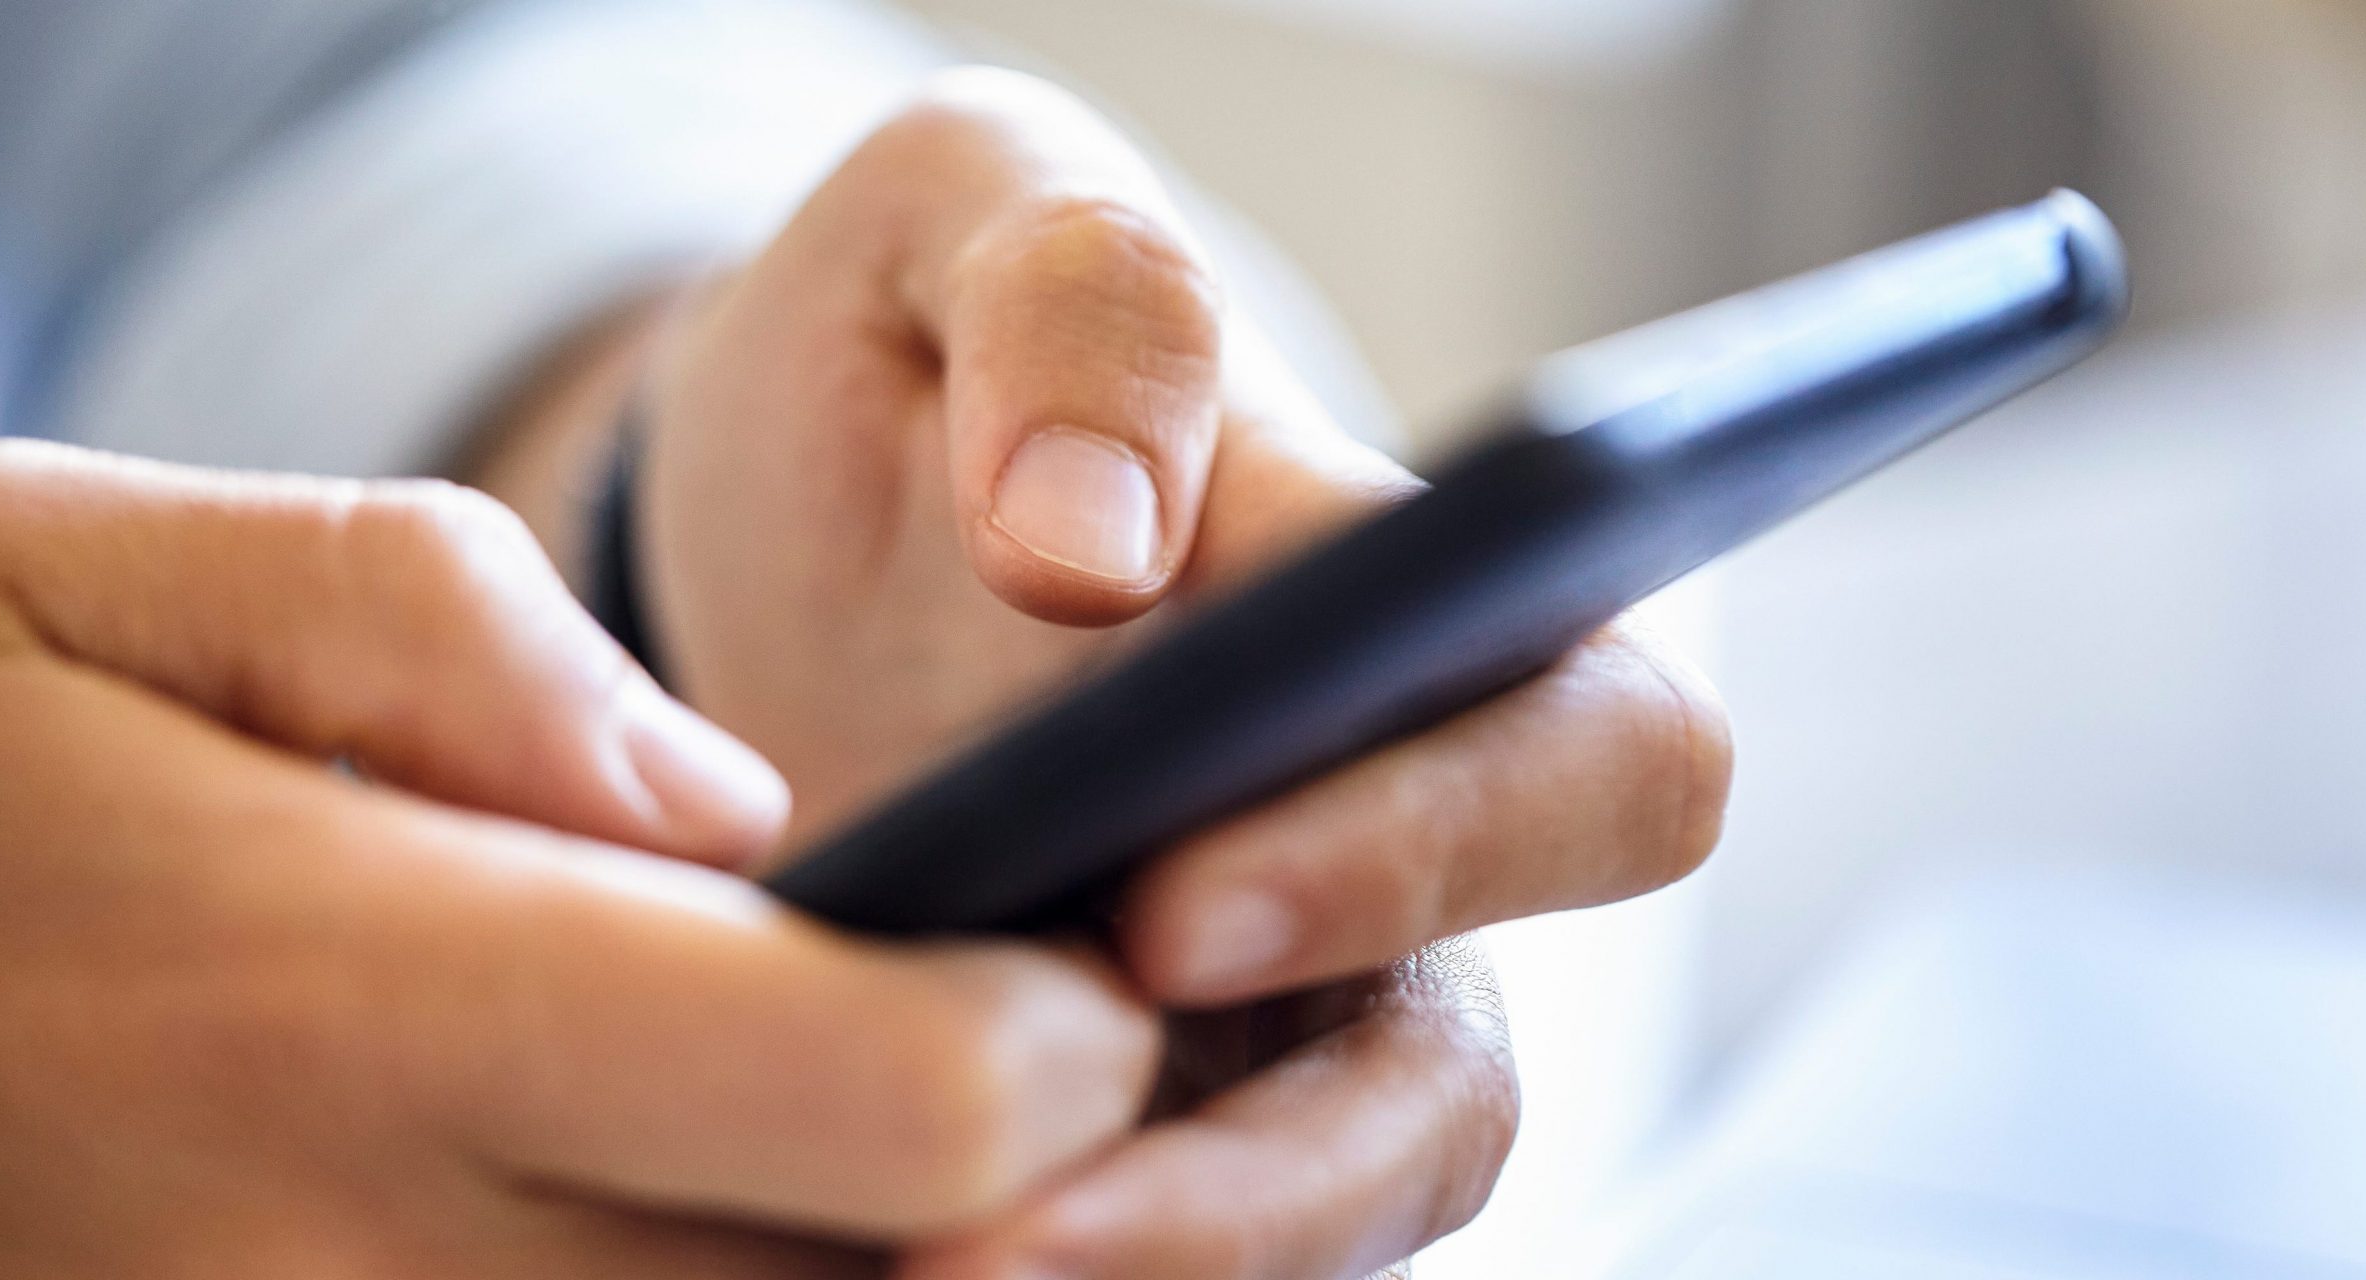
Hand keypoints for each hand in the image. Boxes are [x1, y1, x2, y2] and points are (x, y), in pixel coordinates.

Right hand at [0, 442, 1160, 1276]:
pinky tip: (710, 1220)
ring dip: (891, 1271)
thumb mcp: (71, 569)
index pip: (917, 1106)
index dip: (1070, 1038)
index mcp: (367, 1006)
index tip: (1068, 957)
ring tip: (841, 1136)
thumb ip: (435, 630)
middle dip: (1029, 1189)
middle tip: (984, 1057)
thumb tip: (737, 811)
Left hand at [631, 69, 1734, 1278]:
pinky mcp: (1141, 1110)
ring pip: (1327, 1202)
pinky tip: (885, 1260)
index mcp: (1422, 607)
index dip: (1431, 848)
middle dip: (1284, 1159)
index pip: (1582, 748)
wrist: (783, 525)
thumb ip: (1073, 306)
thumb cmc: (914, 351)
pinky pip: (1172, 1233)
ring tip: (929, 1279)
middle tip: (1017, 1195)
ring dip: (1168, 1261)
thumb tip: (1096, 554)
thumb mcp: (966, 221)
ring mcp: (1274, 999)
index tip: (1176, 907)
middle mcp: (1390, 834)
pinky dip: (1080, 1258)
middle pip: (1466, 1065)